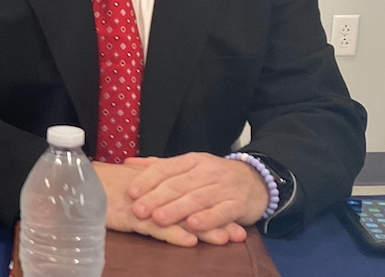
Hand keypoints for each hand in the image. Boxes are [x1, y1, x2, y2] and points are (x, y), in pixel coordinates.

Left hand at [94, 160, 243, 245]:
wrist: (257, 180)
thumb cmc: (213, 177)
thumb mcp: (188, 167)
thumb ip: (159, 166)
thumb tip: (128, 163)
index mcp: (191, 160)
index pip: (165, 168)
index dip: (147, 180)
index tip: (131, 192)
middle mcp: (206, 171)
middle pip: (178, 184)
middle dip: (156, 198)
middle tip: (139, 210)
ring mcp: (223, 187)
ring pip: (197, 198)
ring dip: (177, 209)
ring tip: (159, 219)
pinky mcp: (238, 204)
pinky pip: (222, 212)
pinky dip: (208, 219)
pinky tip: (194, 225)